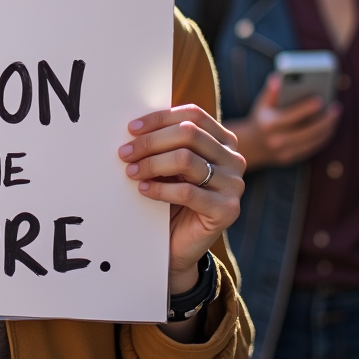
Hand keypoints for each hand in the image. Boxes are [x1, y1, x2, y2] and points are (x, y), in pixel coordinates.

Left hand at [119, 105, 244, 295]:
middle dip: (150, 141)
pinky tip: (144, 189)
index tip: (131, 128)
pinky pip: (188, 192)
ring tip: (131, 172)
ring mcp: (234, 185)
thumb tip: (135, 125)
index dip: (160, 118)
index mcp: (222, 140)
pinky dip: (160, 188)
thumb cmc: (171, 196)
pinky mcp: (228, 210)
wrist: (179, 243)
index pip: (193, 115)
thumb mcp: (169, 163)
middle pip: (188, 133)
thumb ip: (164, 142)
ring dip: (151, 163)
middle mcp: (234, 159)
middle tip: (124, 153)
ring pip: (186, 159)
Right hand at [229, 74, 339, 171]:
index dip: (306, 108)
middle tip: (336, 108)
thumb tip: (278, 77)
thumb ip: (270, 91)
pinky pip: (312, 147)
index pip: (291, 116)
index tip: (320, 100)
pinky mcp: (291, 158)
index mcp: (268, 124)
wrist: (251, 145)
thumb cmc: (261, 118)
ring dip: (327, 128)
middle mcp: (276, 140)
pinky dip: (323, 136)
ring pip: (313, 140)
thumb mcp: (261, 104)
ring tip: (335, 115)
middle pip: (308, 131)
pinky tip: (329, 126)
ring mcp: (284, 151)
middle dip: (325, 120)